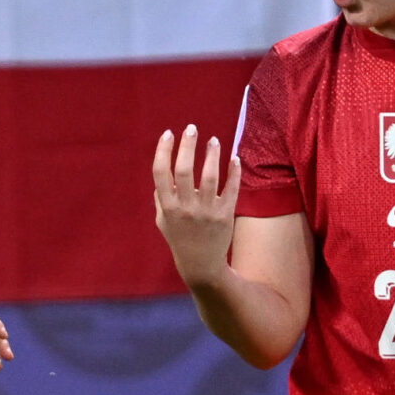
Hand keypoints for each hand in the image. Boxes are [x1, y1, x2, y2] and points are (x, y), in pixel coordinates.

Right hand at [152, 124, 236, 288]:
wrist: (201, 266)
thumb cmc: (179, 240)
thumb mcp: (163, 221)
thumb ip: (160, 198)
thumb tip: (161, 173)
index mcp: (168, 207)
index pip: (161, 173)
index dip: (163, 151)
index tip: (168, 134)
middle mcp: (186, 209)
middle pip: (185, 171)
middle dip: (187, 146)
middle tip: (191, 128)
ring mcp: (207, 212)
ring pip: (210, 178)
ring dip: (211, 155)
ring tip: (213, 140)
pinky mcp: (225, 216)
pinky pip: (231, 190)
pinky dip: (234, 172)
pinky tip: (234, 158)